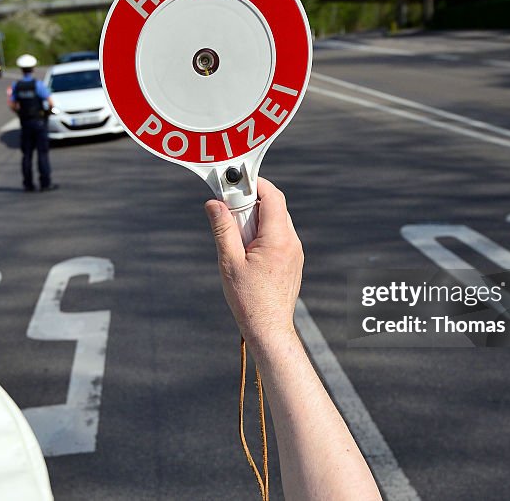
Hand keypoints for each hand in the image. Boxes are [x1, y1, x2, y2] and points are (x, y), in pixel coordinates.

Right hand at [205, 177, 302, 351]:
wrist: (269, 328)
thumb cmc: (249, 299)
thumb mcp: (229, 261)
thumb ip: (222, 229)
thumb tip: (214, 204)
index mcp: (278, 239)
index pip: (272, 196)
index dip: (254, 183)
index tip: (235, 182)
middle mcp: (292, 242)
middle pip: (274, 207)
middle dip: (250, 203)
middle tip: (228, 210)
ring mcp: (295, 252)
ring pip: (276, 221)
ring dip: (255, 219)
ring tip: (236, 236)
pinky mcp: (293, 261)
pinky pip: (279, 236)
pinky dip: (262, 233)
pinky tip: (246, 249)